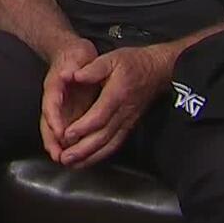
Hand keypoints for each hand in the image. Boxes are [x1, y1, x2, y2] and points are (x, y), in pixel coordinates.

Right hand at [39, 38, 98, 161]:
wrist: (72, 55)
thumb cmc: (76, 55)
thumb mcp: (78, 55)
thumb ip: (75, 66)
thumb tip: (68, 74)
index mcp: (54, 85)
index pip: (51, 104)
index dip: (54, 119)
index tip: (59, 132)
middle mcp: (53, 99)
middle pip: (47, 122)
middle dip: (51, 140)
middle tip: (58, 156)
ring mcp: (59, 107)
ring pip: (53, 129)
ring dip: (57, 146)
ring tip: (64, 160)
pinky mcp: (67, 113)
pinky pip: (63, 130)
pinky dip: (65, 144)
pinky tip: (73, 155)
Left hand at [58, 45, 173, 168]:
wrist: (158, 70)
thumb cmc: (134, 63)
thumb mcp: (111, 58)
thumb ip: (92, 68)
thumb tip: (74, 75)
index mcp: (117, 95)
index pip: (99, 115)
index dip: (82, 127)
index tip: (66, 135)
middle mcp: (123, 112)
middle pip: (103, 135)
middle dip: (82, 149)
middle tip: (64, 157)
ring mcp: (127, 121)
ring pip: (109, 144)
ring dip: (90, 156)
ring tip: (72, 164)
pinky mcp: (129, 126)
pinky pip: (115, 144)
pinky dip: (101, 155)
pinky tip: (88, 161)